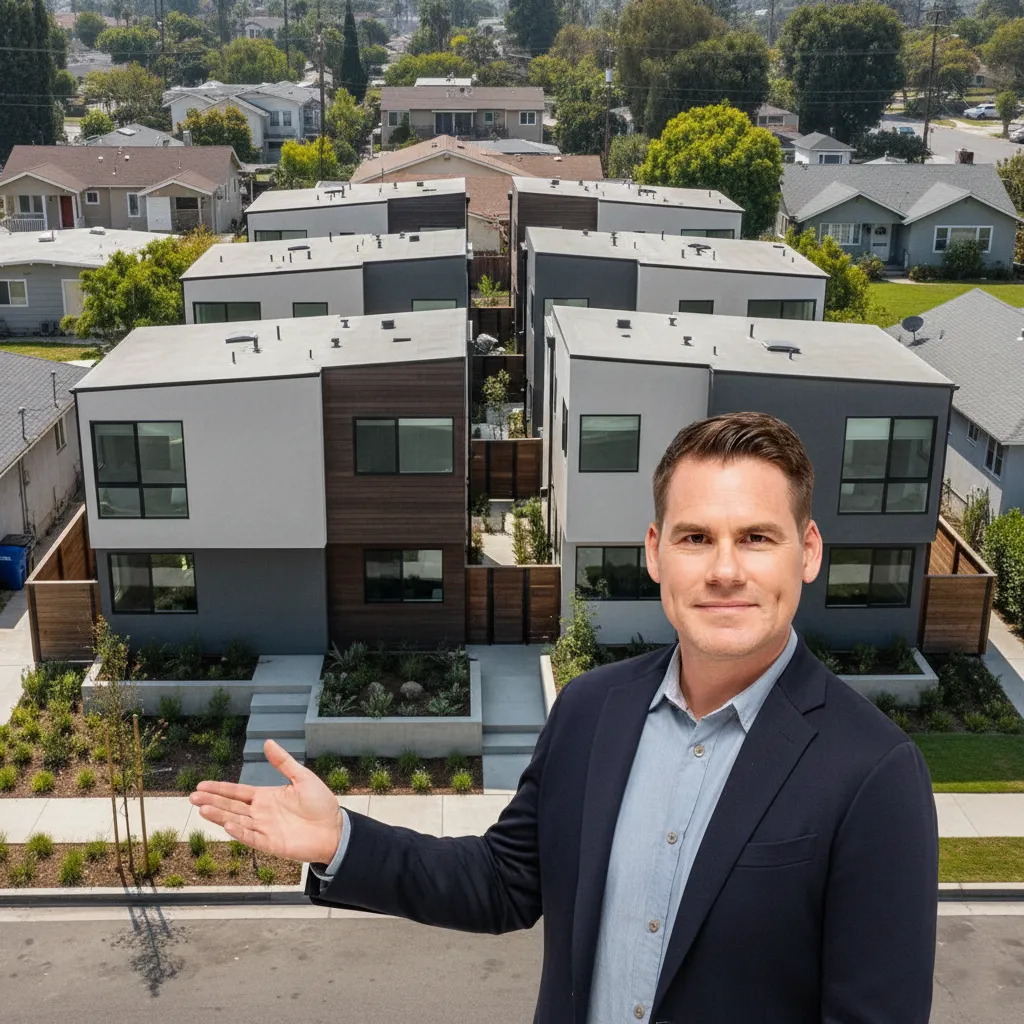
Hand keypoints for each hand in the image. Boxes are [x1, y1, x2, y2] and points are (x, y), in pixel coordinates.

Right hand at [189, 739, 342, 864]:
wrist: (335, 829)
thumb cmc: (321, 804)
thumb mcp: (302, 777)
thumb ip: (283, 762)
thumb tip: (268, 742)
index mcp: (266, 797)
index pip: (237, 792)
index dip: (220, 789)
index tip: (201, 785)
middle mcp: (261, 813)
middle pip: (231, 806)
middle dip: (212, 802)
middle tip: (192, 797)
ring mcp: (264, 829)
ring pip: (236, 821)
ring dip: (219, 816)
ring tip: (202, 809)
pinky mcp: (271, 844)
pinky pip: (251, 838)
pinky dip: (239, 832)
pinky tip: (227, 824)